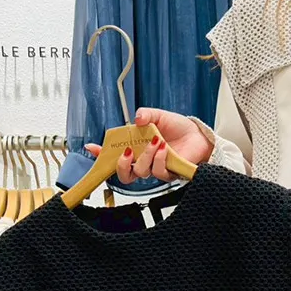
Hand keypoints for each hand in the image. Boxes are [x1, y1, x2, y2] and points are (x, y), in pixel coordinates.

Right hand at [85, 108, 213, 183]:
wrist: (198, 136)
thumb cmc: (179, 128)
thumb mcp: (158, 116)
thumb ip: (146, 115)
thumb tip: (136, 118)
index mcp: (136, 147)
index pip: (114, 155)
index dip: (101, 154)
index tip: (92, 148)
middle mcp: (143, 161)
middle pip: (123, 174)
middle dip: (120, 165)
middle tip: (126, 152)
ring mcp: (154, 169)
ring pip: (140, 172)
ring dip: (145, 156)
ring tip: (155, 141)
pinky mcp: (168, 174)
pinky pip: (158, 172)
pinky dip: (158, 158)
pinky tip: (163, 148)